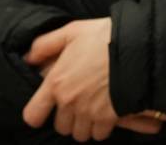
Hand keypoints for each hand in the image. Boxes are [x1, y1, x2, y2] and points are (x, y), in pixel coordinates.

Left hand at [23, 18, 134, 141]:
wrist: (137, 46)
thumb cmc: (103, 37)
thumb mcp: (72, 31)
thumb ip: (45, 45)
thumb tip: (28, 58)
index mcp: (56, 82)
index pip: (33, 115)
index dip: (38, 113)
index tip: (46, 108)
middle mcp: (69, 102)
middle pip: (61, 127)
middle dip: (68, 118)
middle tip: (78, 102)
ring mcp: (88, 112)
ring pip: (79, 133)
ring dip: (84, 125)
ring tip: (92, 109)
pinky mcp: (108, 118)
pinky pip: (98, 134)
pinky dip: (101, 128)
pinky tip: (106, 113)